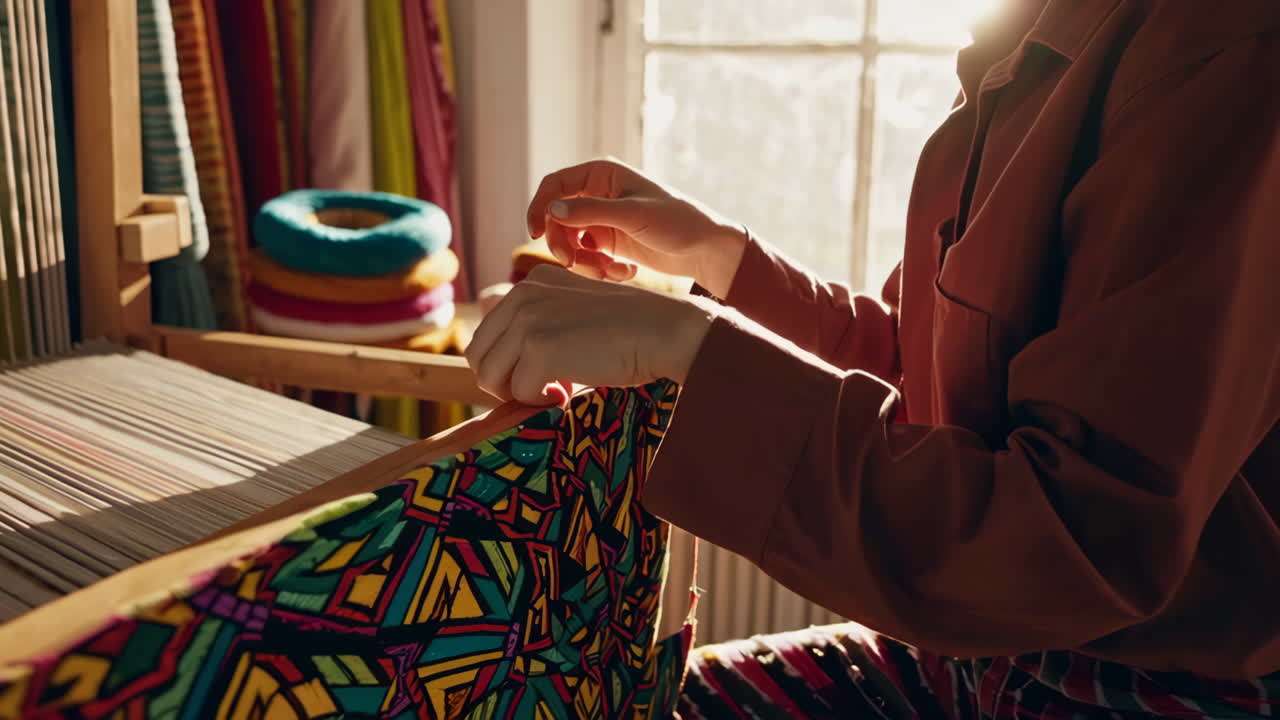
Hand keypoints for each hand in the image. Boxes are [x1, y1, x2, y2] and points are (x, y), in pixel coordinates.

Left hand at [466, 265, 717, 404]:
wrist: (666, 331)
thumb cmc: (629, 331)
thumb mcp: (575, 312)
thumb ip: (540, 324)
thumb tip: (498, 367)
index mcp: (530, 283)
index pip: (487, 335)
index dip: (508, 365)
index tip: (543, 373)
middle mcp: (522, 295)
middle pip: (479, 356)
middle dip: (505, 382)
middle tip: (543, 388)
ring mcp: (527, 320)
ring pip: (491, 377)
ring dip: (521, 393)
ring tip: (557, 388)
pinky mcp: (538, 348)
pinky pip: (519, 393)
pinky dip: (542, 401)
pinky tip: (570, 390)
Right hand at [527, 158, 747, 297]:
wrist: (706, 250)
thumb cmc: (677, 222)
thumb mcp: (634, 215)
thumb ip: (591, 213)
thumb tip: (551, 212)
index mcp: (602, 175)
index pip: (555, 185)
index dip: (539, 207)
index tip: (533, 234)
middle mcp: (598, 195)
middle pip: (556, 219)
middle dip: (562, 244)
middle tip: (573, 263)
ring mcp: (603, 221)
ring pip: (570, 243)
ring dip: (584, 263)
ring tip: (611, 273)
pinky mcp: (610, 245)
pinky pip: (587, 259)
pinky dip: (599, 270)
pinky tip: (626, 273)